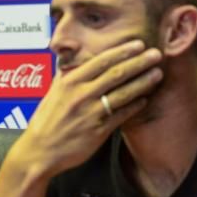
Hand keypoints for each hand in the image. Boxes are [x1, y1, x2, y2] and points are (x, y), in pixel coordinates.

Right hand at [12, 40, 162, 178]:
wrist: (39, 151)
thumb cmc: (45, 121)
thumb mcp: (52, 93)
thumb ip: (65, 75)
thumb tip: (69, 58)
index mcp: (69, 82)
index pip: (100, 61)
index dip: (122, 51)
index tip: (138, 44)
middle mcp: (81, 95)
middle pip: (116, 74)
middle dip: (138, 62)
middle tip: (156, 54)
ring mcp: (90, 113)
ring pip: (122, 93)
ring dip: (142, 82)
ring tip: (158, 73)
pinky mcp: (98, 131)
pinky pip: (121, 115)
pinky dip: (135, 106)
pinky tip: (146, 99)